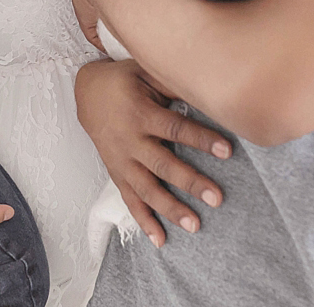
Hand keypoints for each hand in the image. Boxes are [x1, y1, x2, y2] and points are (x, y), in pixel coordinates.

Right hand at [74, 58, 231, 247]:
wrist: (86, 93)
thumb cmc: (124, 81)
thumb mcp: (145, 73)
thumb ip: (173, 84)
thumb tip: (207, 90)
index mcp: (141, 112)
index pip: (175, 128)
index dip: (201, 139)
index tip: (227, 151)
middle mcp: (130, 140)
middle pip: (163, 164)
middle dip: (190, 182)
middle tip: (217, 198)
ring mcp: (122, 160)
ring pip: (146, 189)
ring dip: (170, 208)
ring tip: (195, 225)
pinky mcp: (116, 174)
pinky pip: (129, 200)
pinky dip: (143, 221)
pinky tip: (161, 240)